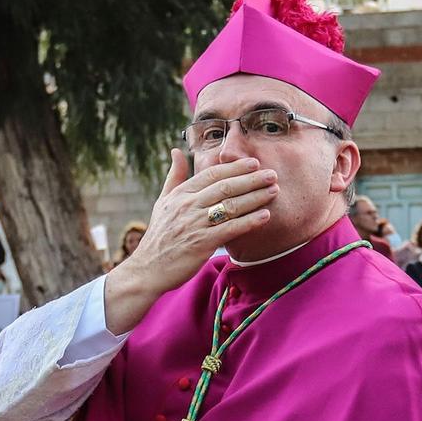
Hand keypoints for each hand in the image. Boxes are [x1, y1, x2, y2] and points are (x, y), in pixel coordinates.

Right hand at [104, 152, 276, 334]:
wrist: (147, 269)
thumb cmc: (159, 236)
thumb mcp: (162, 202)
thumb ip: (174, 176)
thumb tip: (177, 151)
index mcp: (180, 194)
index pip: (212, 174)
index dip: (235, 168)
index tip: (254, 163)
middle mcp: (187, 206)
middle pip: (226, 187)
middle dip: (252, 180)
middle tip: (272, 175)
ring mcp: (195, 224)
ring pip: (231, 206)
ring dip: (255, 197)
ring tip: (274, 191)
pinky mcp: (202, 244)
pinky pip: (231, 228)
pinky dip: (250, 221)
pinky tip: (265, 216)